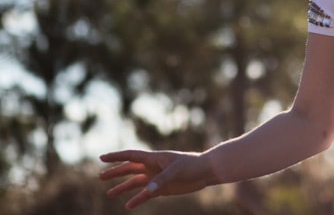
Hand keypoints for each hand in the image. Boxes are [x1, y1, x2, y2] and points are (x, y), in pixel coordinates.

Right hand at [99, 149, 213, 209]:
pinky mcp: (162, 188)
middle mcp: (152, 167)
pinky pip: (146, 194)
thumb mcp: (177, 170)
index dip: (116, 156)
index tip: (101, 158)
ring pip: (135, 182)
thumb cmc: (192, 165)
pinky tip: (129, 206)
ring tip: (110, 194)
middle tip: (100, 177)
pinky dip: (137, 199)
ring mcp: (156, 177)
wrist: (205, 171)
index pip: (131, 156)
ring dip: (123, 187)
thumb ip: (161, 180)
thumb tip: (147, 191)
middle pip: (129, 169)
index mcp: (154, 158)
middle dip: (115, 172)